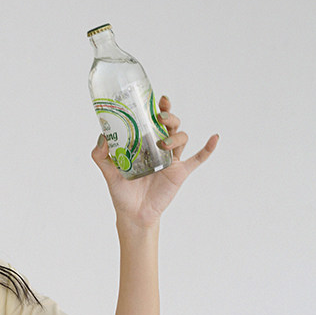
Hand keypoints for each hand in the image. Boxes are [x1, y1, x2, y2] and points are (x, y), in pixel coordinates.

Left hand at [91, 95, 218, 228]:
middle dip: (169, 117)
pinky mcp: (180, 173)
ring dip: (177, 136)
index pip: (153, 121)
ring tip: (164, 144)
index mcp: (145, 144)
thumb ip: (100, 155)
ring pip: (182, 138)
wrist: (133, 214)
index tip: (158, 100)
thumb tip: (102, 137)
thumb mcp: (108, 172)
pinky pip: (198, 159)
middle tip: (160, 118)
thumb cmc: (122, 192)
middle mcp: (160, 148)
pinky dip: (207, 149)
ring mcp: (172, 160)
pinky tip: (215, 138)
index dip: (158, 108)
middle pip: (171, 125)